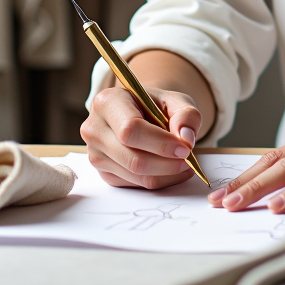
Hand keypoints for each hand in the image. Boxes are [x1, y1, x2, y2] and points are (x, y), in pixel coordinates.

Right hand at [82, 85, 202, 188]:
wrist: (141, 113)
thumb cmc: (156, 105)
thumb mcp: (176, 100)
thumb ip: (186, 115)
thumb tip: (186, 139)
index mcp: (108, 101)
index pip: (131, 128)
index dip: (160, 142)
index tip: (185, 148)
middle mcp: (95, 128)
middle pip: (132, 157)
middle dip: (166, 163)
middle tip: (189, 159)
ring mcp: (95, 153)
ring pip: (134, 174)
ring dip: (166, 174)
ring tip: (185, 163)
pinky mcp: (103, 173)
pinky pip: (134, 184)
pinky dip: (159, 180)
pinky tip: (171, 169)